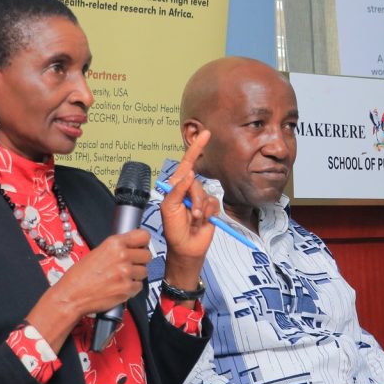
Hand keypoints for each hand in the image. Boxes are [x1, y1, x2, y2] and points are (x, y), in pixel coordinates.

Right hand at [60, 228, 152, 314]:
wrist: (72, 295)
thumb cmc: (79, 276)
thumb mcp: (98, 252)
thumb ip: (117, 248)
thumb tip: (132, 247)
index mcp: (114, 243)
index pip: (143, 236)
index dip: (143, 243)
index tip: (141, 247)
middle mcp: (122, 255)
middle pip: (147, 255)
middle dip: (140, 261)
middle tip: (130, 265)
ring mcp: (126, 272)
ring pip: (144, 271)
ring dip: (136, 275)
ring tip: (121, 277)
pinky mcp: (127, 288)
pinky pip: (139, 286)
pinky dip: (132, 288)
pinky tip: (120, 286)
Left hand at [161, 130, 218, 291]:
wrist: (187, 248)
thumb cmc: (173, 230)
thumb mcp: (169, 209)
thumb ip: (178, 190)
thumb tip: (188, 174)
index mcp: (175, 187)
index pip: (186, 164)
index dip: (196, 148)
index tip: (205, 134)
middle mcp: (188, 190)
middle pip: (196, 181)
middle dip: (195, 198)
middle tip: (191, 213)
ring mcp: (199, 199)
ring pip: (206, 193)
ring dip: (201, 208)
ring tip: (195, 220)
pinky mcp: (210, 208)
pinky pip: (213, 203)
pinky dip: (209, 213)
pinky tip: (203, 221)